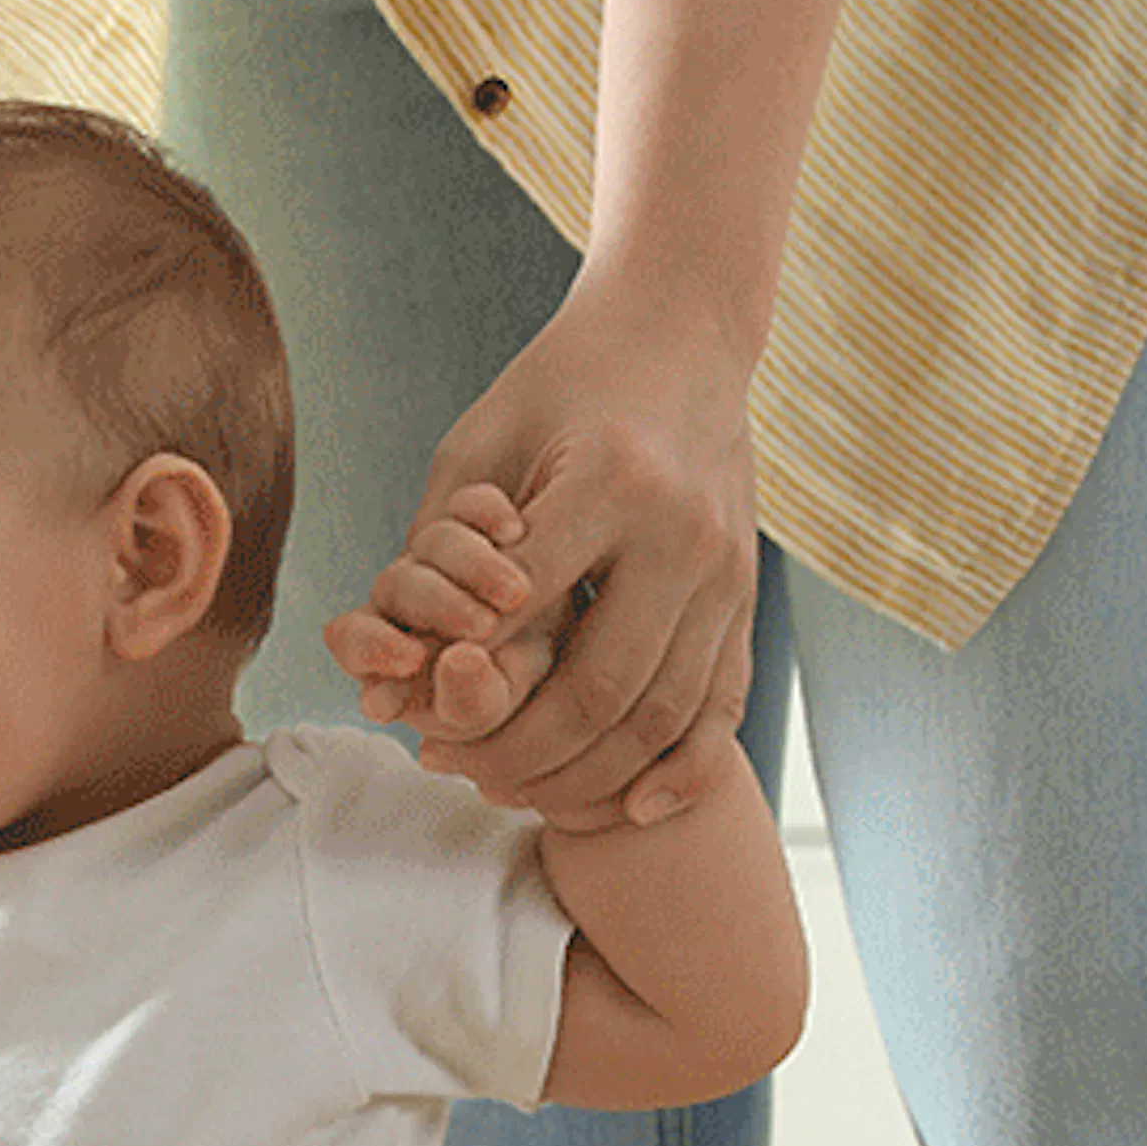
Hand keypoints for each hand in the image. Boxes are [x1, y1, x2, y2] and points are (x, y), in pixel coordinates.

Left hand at [333, 279, 761, 829]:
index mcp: (613, 482)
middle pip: (599, 690)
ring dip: (584, 776)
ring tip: (513, 788)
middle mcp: (684, 534)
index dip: (463, 678)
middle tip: (455, 767)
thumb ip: (437, 547)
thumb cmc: (558, 387)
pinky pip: (723, 710)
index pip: (526, 613)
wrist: (680, 336)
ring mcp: (729, 573)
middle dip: (518, 751)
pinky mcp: (748, 600)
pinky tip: (634, 809)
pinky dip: (682, 773)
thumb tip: (397, 668)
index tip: (417, 717)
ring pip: (660, 718)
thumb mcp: (479, 443)